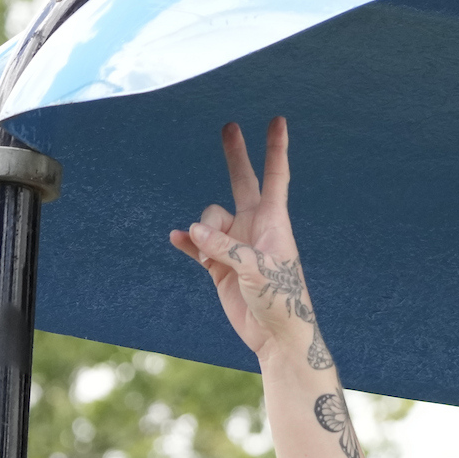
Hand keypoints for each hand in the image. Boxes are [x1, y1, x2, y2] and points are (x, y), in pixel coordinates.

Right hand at [168, 117, 319, 360]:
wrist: (276, 336)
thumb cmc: (280, 301)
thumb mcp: (256, 270)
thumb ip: (224, 247)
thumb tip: (191, 230)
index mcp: (273, 223)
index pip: (275, 177)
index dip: (275, 149)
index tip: (277, 120)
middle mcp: (254, 228)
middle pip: (241, 182)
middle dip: (235, 156)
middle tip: (229, 126)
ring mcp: (235, 245)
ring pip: (208, 219)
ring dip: (203, 233)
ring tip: (210, 256)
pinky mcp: (219, 266)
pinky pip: (196, 245)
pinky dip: (188, 242)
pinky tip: (178, 239)